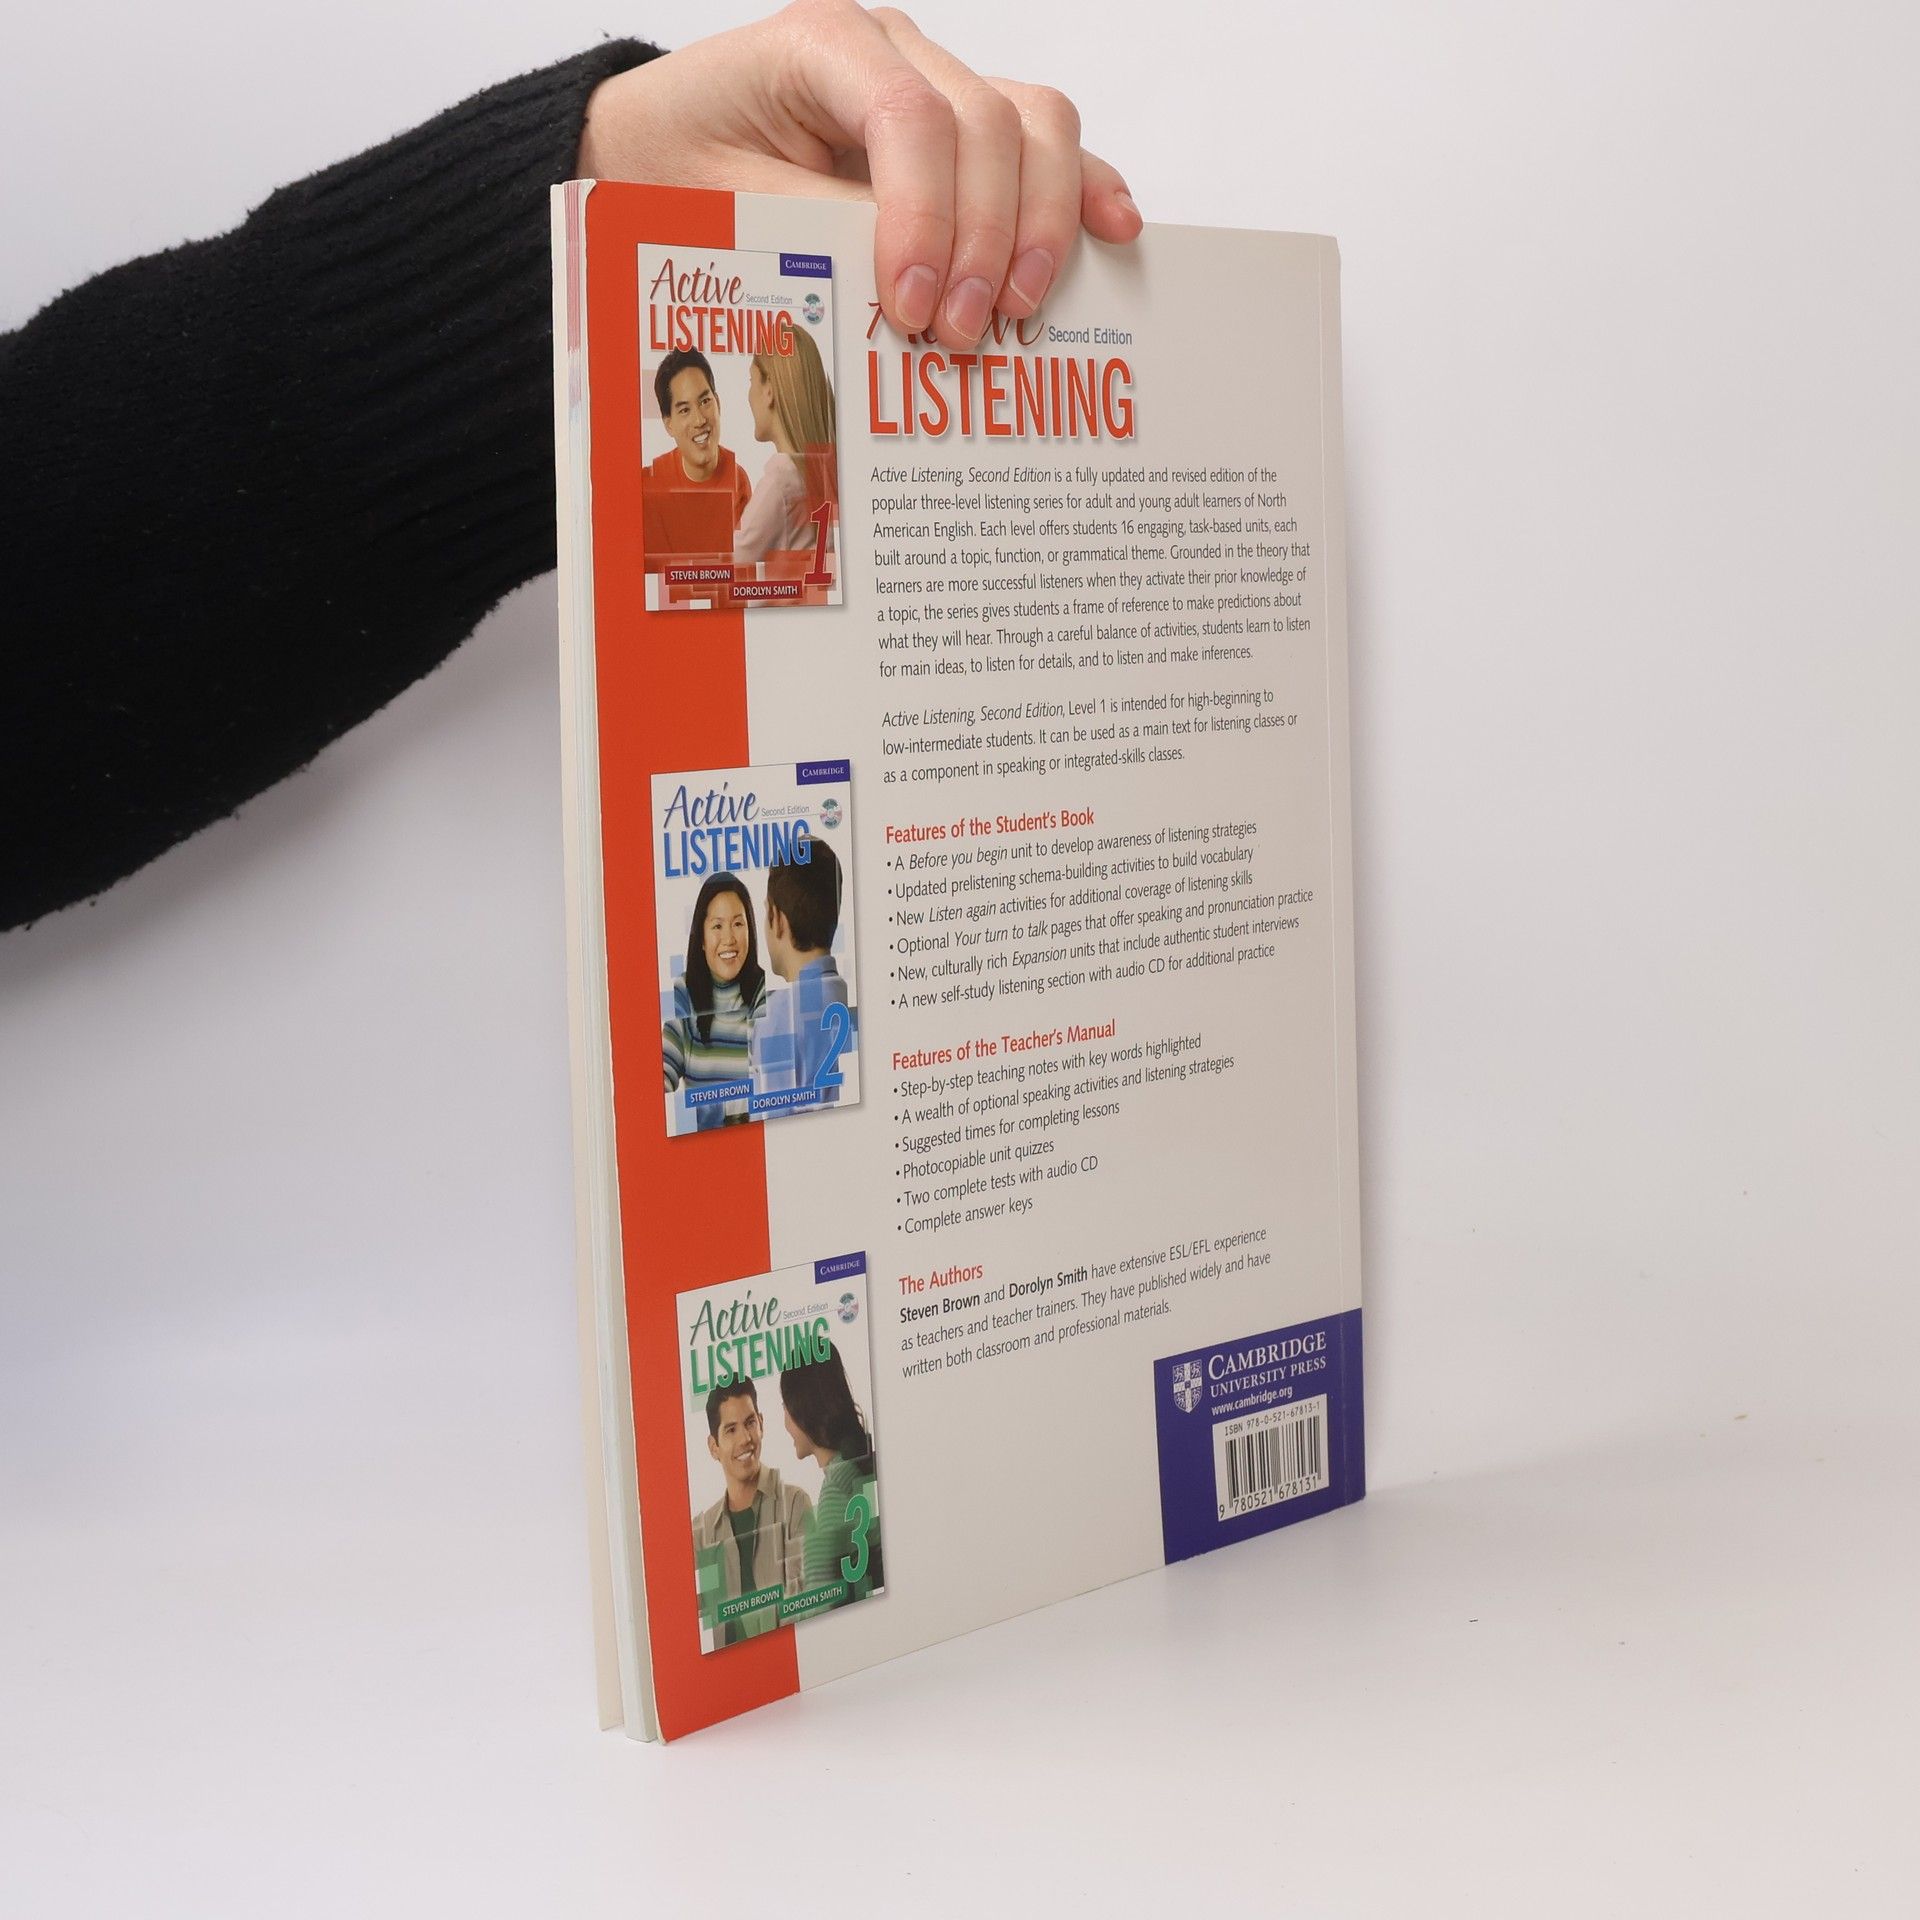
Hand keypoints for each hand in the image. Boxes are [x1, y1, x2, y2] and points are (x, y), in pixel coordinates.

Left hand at [578, 1, 1141, 345]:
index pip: (909, 116)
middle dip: (987, 238)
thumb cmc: (680, 168)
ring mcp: (939, 82)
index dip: (928, 215)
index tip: (914, 306)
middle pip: (989, 121)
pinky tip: (1114, 233)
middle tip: (959, 335)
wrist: (656, 146)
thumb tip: (913, 292)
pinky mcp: (965, 132)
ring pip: (1035, 124)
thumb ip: (816, 234)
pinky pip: (1047, 144)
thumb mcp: (725, 208)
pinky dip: (1083, 190)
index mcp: (822, 46)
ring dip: (1041, 225)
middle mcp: (893, 50)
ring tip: (1017, 311)